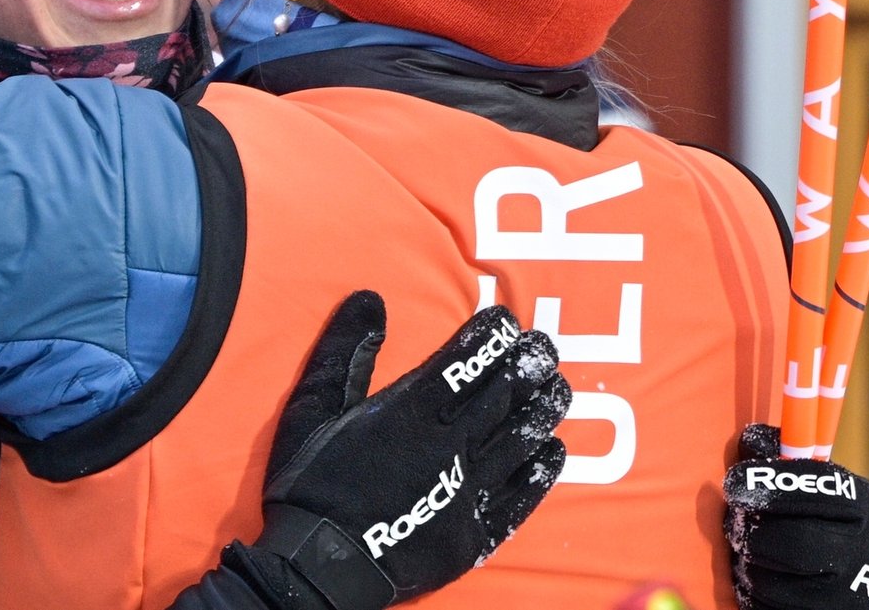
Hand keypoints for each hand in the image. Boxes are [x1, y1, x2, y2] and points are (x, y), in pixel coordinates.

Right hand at [220, 291, 570, 609]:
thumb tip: (370, 299)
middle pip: (503, 394)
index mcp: (409, 412)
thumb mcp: (312, 408)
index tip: (507, 321)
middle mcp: (448, 446)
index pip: (466, 361)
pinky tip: (553, 451)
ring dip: (544, 409)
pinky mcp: (474, 534)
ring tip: (559, 386)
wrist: (316, 568)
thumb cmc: (309, 486)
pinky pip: (522, 497)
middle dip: (529, 362)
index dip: (492, 336)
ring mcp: (466, 492)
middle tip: (545, 345)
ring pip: (521, 440)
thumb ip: (343, 350)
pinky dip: (542, 472)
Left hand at [723, 424, 868, 608]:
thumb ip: (776, 459)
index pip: (813, 489)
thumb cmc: (806, 518)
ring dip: (747, 565)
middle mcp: (865, 551)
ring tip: (750, 553)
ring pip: (772, 580)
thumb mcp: (801, 484)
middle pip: (793, 541)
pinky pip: (765, 606)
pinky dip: (751, 593)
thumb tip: (750, 440)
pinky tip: (758, 579)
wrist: (835, 581)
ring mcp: (848, 594)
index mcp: (860, 503)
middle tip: (738, 526)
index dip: (767, 482)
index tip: (734, 482)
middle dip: (753, 531)